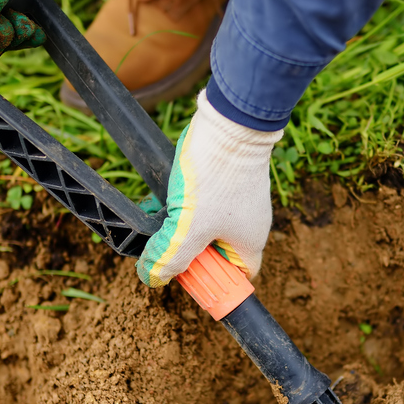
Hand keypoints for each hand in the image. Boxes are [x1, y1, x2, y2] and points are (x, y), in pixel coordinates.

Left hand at [137, 91, 282, 286]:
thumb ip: (171, 257)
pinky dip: (182, 204)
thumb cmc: (218, 177)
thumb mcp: (189, 227)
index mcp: (249, 242)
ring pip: (203, 226)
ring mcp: (237, 201)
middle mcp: (247, 224)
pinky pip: (201, 203)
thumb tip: (153, 277)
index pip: (236, 277)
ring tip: (161, 217)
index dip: (211, 281)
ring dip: (180, 226)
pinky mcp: (225, 180)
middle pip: (214, 251)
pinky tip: (165, 197)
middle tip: (166, 245)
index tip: (186, 276)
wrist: (229, 122)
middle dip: (187, 250)